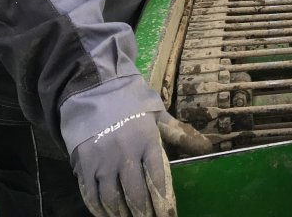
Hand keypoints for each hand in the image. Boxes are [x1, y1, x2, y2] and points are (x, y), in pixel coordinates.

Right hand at [71, 110, 209, 216]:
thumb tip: (207, 147)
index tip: (169, 216)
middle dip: (145, 214)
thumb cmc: (131, 104)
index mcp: (147, 140)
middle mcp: (126, 154)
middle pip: (137, 194)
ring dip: (123, 215)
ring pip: (114, 200)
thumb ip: (179, 134)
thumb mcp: (157, 114)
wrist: (95, 89)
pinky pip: (92, 196)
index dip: (164, 202)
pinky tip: (108, 216)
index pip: (158, 178)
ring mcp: (103, 162)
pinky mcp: (84, 166)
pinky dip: (100, 211)